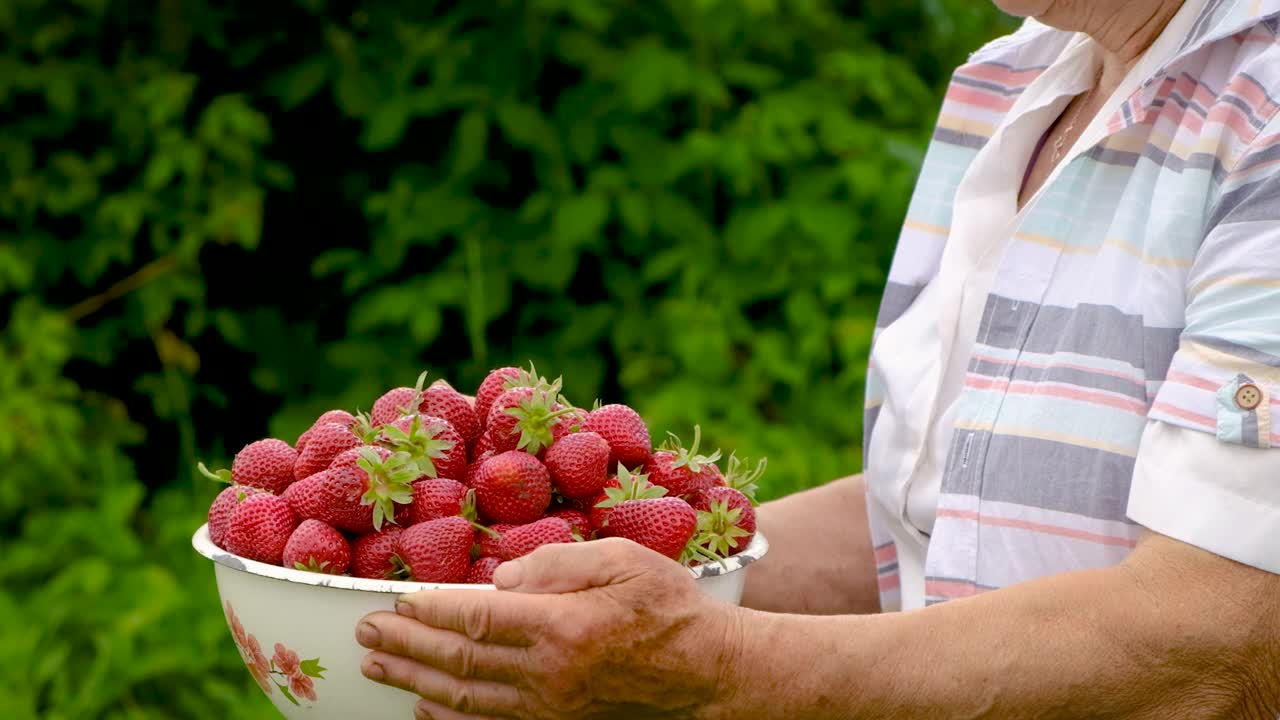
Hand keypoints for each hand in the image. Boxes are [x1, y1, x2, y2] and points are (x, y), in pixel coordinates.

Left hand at [355, 538, 743, 718]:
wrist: (709, 675)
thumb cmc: (672, 609)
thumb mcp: (624, 562)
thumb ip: (559, 563)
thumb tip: (501, 575)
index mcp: (560, 627)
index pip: (474, 620)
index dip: (428, 611)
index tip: (396, 599)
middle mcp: (546, 676)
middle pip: (457, 662)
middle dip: (405, 644)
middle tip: (366, 628)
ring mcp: (549, 709)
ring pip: (464, 698)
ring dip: (413, 679)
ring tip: (377, 663)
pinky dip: (448, 718)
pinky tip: (424, 707)